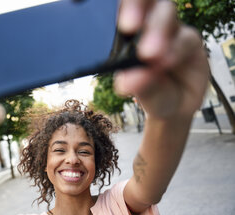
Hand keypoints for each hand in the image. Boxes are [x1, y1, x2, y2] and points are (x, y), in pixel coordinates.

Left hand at [115, 0, 208, 119]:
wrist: (178, 109)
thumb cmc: (152, 94)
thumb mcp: (141, 93)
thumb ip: (135, 84)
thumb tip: (127, 81)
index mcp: (126, 33)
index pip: (121, 10)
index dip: (121, 9)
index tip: (118, 25)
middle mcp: (148, 25)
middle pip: (145, 1)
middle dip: (136, 5)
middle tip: (128, 27)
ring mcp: (170, 31)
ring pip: (165, 12)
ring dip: (157, 29)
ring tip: (149, 54)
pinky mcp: (190, 40)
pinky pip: (186, 37)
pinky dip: (176, 48)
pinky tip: (167, 62)